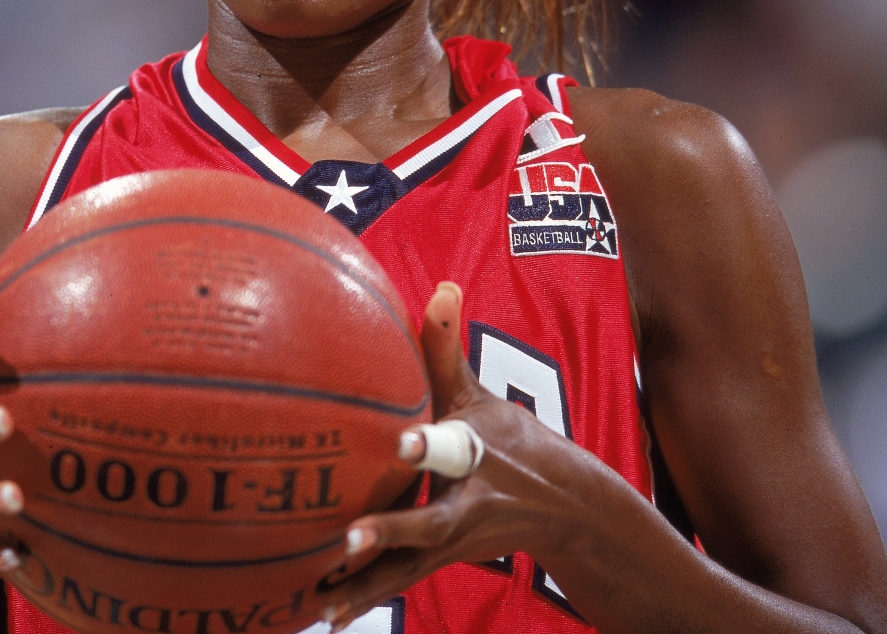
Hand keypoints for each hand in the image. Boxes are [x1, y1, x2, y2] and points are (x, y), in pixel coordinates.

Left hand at [323, 282, 598, 630]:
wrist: (565, 509)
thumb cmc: (508, 441)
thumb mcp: (480, 395)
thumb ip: (447, 347)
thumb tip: (440, 284)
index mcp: (475, 456)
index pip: (451, 448)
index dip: (428, 445)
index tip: (401, 443)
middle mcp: (468, 505)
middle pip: (430, 523)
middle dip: (392, 531)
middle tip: (347, 539)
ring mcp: (455, 541)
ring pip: (409, 567)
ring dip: (368, 584)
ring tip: (322, 602)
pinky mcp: (440, 562)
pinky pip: (398, 582)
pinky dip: (363, 598)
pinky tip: (321, 615)